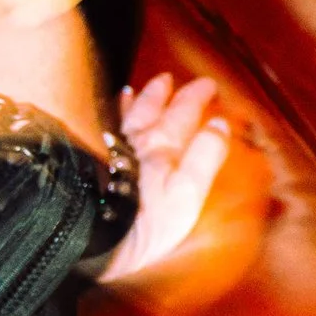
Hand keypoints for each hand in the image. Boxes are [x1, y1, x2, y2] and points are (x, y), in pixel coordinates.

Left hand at [99, 71, 232, 284]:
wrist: (96, 237)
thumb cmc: (147, 221)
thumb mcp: (188, 192)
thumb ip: (205, 156)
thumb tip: (219, 123)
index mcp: (163, 147)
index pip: (183, 113)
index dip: (197, 97)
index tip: (209, 84)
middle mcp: (136, 141)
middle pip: (152, 109)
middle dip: (165, 92)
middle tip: (170, 78)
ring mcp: (113, 150)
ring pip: (128, 116)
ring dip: (138, 100)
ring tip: (140, 88)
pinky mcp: (95, 161)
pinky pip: (108, 127)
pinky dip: (114, 115)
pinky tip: (113, 111)